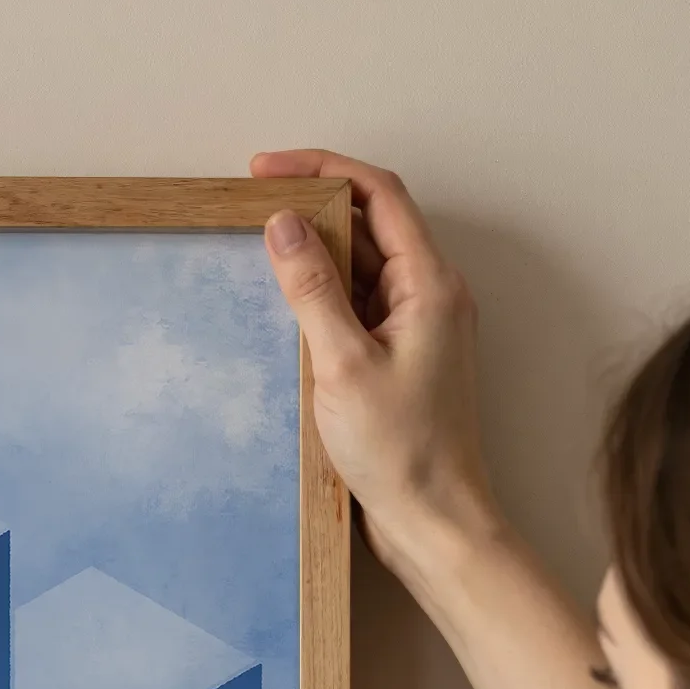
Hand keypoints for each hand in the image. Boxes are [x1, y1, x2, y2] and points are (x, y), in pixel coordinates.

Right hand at [250, 148, 506, 585]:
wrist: (435, 520)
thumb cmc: (401, 452)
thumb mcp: (343, 365)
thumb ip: (312, 290)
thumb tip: (284, 223)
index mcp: (431, 285)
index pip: (378, 195)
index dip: (322, 168)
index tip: (265, 169)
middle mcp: (432, 296)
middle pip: (371, 225)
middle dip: (314, 207)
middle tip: (254, 205)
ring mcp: (419, 328)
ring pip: (364, 267)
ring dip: (317, 254)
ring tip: (262, 253)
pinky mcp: (401, 359)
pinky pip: (360, 307)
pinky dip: (324, 297)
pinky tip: (288, 310)